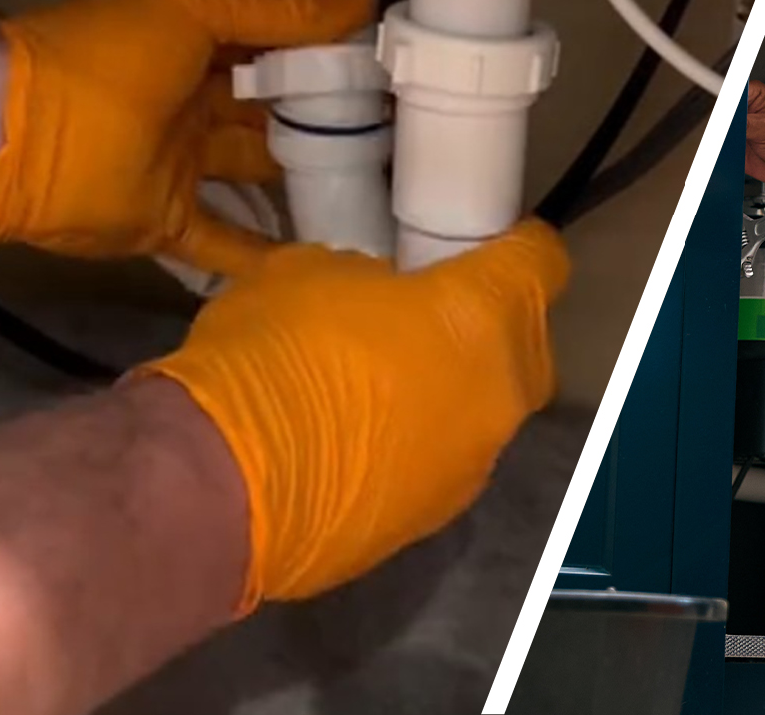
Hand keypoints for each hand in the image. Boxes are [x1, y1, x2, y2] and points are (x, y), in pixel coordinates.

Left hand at [0, 0, 376, 275]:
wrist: (12, 140)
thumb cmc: (104, 58)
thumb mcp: (193, 7)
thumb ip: (275, 5)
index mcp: (196, 35)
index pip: (278, 36)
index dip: (330, 44)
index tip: (399, 59)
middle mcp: (195, 96)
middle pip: (275, 105)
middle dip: (332, 112)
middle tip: (412, 128)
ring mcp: (184, 162)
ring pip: (262, 170)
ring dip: (313, 176)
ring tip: (391, 189)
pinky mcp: (169, 221)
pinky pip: (230, 241)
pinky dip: (271, 253)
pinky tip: (331, 259)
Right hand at [143, 219, 568, 611]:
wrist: (222, 490)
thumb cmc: (271, 356)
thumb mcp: (310, 273)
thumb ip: (369, 280)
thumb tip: (378, 298)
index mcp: (483, 316)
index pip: (541, 263)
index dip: (517, 248)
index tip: (488, 244)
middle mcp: (499, 394)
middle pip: (525, 346)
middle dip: (491, 327)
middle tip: (431, 315)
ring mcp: (472, 465)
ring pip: (484, 413)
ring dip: (449, 394)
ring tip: (383, 386)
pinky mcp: (431, 520)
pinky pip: (440, 464)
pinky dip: (413, 448)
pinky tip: (356, 445)